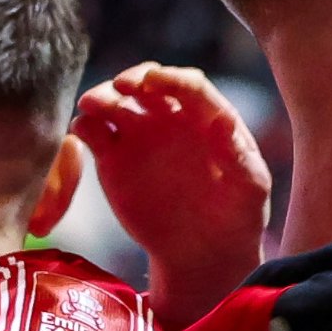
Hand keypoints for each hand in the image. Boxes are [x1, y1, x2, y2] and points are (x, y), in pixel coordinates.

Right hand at [74, 64, 274, 319]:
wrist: (202, 251)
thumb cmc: (236, 216)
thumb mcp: (249, 187)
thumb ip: (237, 155)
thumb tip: (225, 120)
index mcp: (205, 115)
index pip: (188, 84)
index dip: (171, 79)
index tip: (155, 81)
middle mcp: (168, 116)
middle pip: (146, 83)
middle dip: (132, 79)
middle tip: (121, 87)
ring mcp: (138, 134)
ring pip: (115, 103)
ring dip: (101, 97)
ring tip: (90, 105)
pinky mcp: (112, 158)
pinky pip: (94, 134)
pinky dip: (84, 127)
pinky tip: (82, 130)